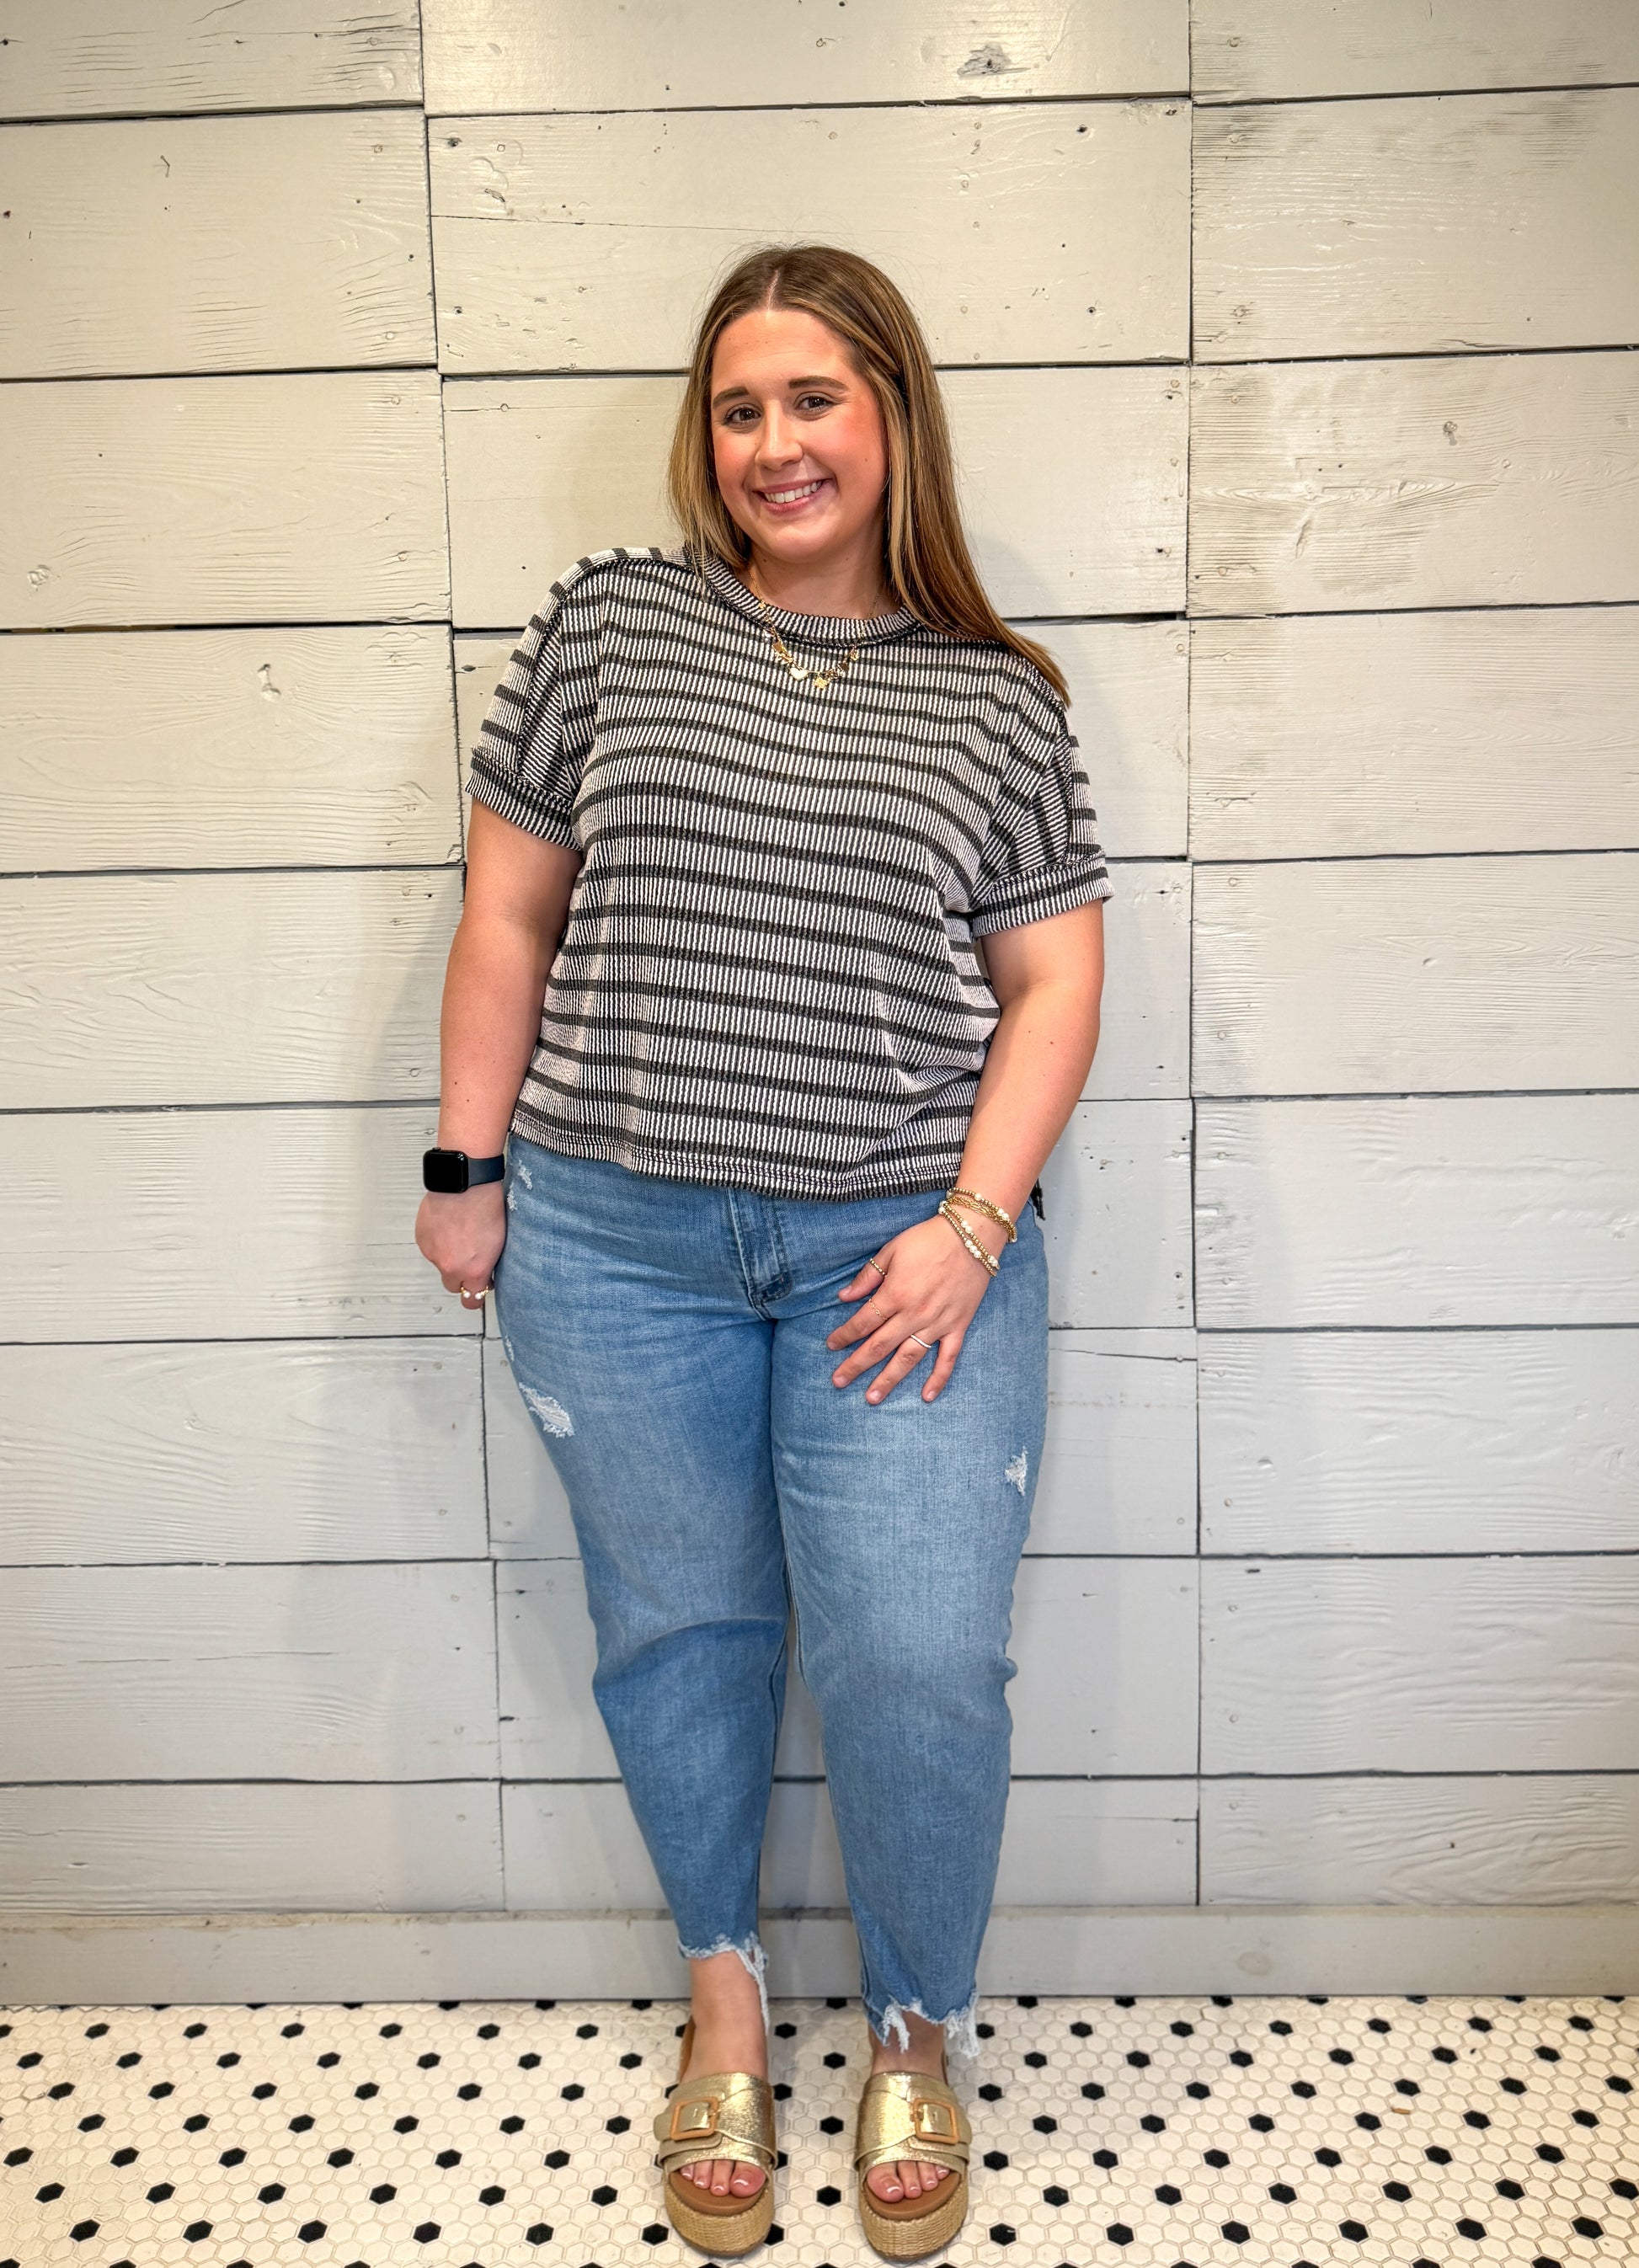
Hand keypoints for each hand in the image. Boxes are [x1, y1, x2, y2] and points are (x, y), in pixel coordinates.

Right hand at [416, 1184, 506, 1309]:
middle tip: (470, 1262)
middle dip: (461, 1278)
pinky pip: (430, 1249)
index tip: (478, 1292)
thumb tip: (485, 1275)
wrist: (465, 1184)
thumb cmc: (486, 1207)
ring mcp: (433, 1254)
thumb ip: (488, 1265)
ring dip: (448, 1256)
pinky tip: (448, 1227)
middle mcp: (450, 1267)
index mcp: (474, 1271)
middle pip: (454, 1287)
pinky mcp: (422, 1239)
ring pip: (441, 1265)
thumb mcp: (499, 1243)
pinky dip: (438, 1242)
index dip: (475, 1298)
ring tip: (460, 1234)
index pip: (471, 1300)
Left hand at [825, 1210, 1005, 1404]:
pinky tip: (926, 1396)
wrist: (972, 1235)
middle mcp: (913, 1314)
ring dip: (889, 1379)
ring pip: (908, 1358)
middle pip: (879, 1346)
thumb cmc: (929, 1239)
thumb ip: (868, 1276)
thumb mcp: (892, 1250)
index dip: (844, 1335)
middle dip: (856, 1365)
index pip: (863, 1323)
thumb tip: (844, 1296)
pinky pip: (948, 1358)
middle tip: (839, 1381)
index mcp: (894, 1294)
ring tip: (872, 1398)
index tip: (831, 1346)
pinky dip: (938, 1378)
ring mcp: (937, 1323)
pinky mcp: (958, 1326)